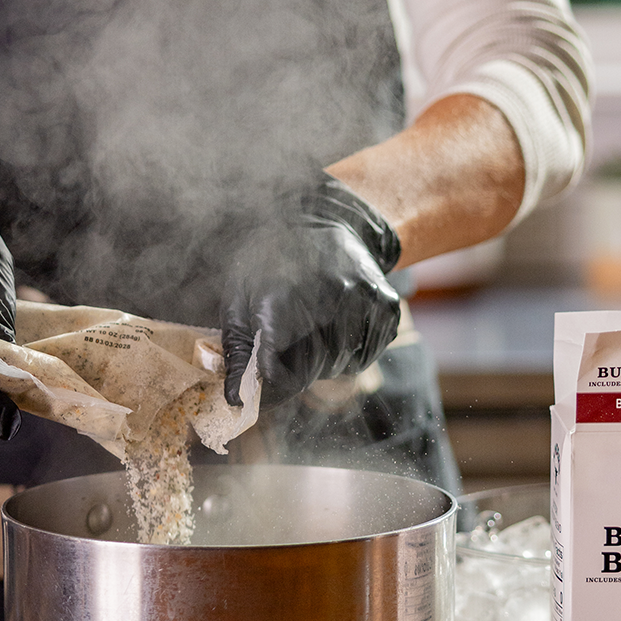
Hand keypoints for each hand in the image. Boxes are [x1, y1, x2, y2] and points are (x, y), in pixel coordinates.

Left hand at [221, 174, 401, 407]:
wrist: (310, 219)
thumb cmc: (266, 266)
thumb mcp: (238, 303)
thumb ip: (238, 354)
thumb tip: (236, 401)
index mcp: (281, 300)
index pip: (278, 370)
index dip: (270, 382)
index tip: (263, 378)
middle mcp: (327, 298)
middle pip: (315, 369)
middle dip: (300, 368)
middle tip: (290, 343)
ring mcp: (361, 298)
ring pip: (345, 363)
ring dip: (328, 360)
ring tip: (315, 329)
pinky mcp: (385, 302)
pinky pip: (370, 351)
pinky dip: (354, 351)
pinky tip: (339, 327)